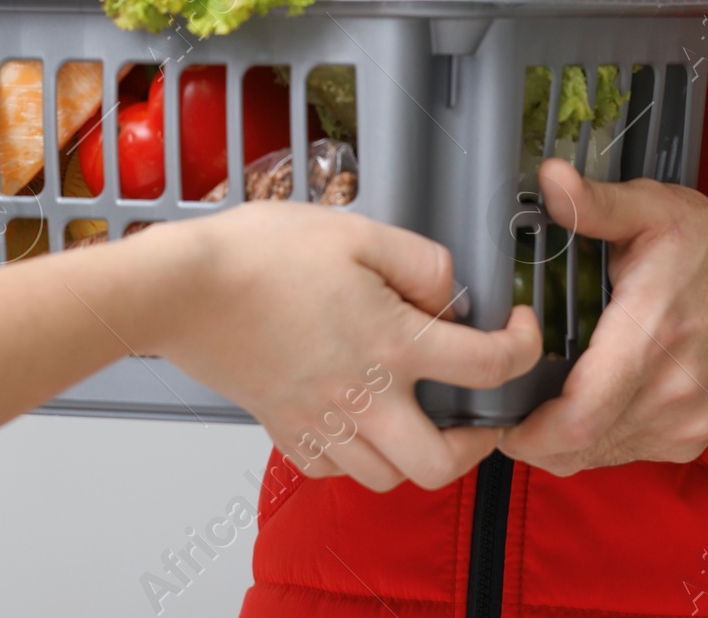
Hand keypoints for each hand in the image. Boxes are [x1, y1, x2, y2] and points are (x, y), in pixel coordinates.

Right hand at [137, 201, 543, 491]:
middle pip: (444, 463)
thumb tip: (452, 291)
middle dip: (477, 445)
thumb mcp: (357, 230)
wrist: (185, 289)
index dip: (523, 349)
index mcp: (393, 341)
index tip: (521, 331)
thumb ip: (419, 259)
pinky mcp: (287, 431)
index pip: (487, 367)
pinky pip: (337, 470)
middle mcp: (365, 397)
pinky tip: (358, 419)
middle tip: (481, 413)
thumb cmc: (262, 253)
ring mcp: (323, 423)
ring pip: (390, 477)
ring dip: (418, 455)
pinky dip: (358, 457)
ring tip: (421, 416)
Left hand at [498, 160, 707, 473]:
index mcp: (651, 337)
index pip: (578, 419)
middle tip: (502, 401)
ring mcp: (684, 422)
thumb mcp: (654, 208)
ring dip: (560, 438)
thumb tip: (548, 180)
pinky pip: (626, 452)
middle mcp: (670, 393)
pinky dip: (596, 436)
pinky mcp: (692, 437)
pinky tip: (585, 396)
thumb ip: (595, 203)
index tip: (496, 410)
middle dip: (530, 436)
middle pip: (579, 449)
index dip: (527, 430)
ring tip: (537, 394)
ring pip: (599, 457)